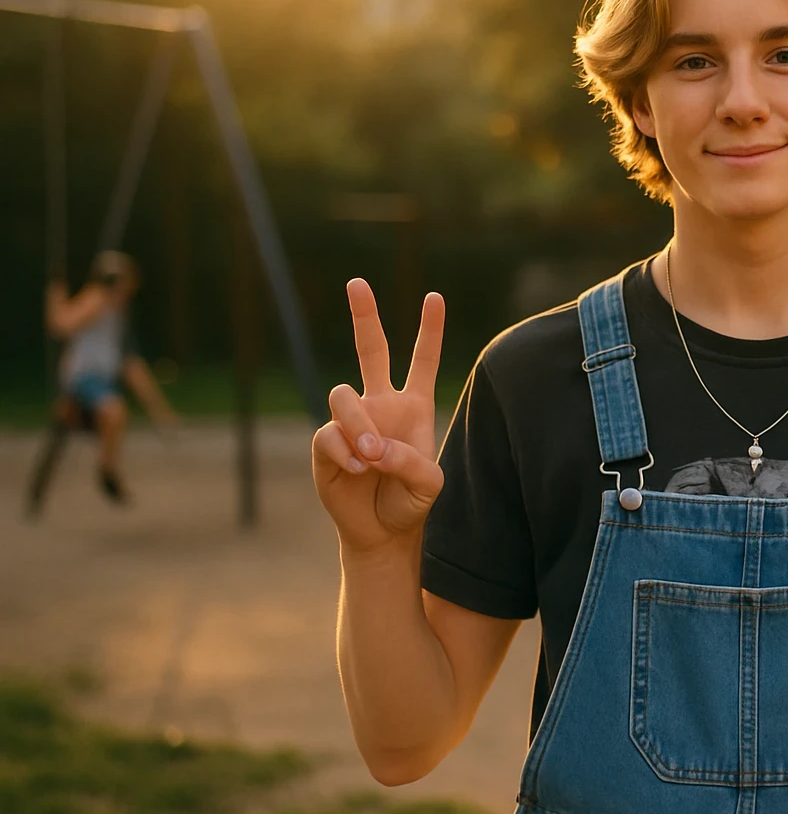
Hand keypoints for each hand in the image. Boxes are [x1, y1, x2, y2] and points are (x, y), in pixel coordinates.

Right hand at [312, 279, 445, 553]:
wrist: (382, 531)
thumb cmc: (410, 502)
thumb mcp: (429, 485)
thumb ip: (411, 462)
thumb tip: (375, 447)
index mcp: (413, 406)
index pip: (423, 360)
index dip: (430, 330)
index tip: (435, 297)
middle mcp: (380, 405)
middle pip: (371, 350)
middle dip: (364, 316)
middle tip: (357, 283)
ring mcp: (351, 421)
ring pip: (343, 397)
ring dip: (359, 426)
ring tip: (371, 457)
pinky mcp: (326, 444)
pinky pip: (328, 433)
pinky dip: (344, 451)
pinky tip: (356, 469)